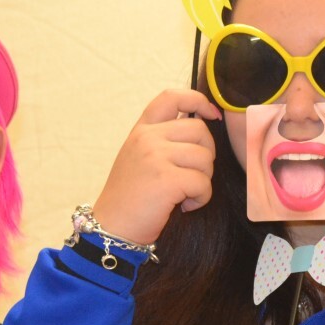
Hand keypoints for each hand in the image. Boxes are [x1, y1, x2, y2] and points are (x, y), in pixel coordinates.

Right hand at [92, 89, 221, 245]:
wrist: (112, 227)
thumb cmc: (130, 198)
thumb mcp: (139, 157)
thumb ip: (162, 140)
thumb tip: (203, 127)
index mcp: (141, 130)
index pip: (172, 97)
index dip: (199, 101)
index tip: (213, 115)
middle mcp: (147, 138)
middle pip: (200, 130)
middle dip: (207, 154)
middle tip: (194, 175)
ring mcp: (156, 157)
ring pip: (205, 158)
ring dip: (204, 180)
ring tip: (186, 194)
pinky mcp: (167, 179)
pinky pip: (203, 183)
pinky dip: (201, 198)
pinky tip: (184, 206)